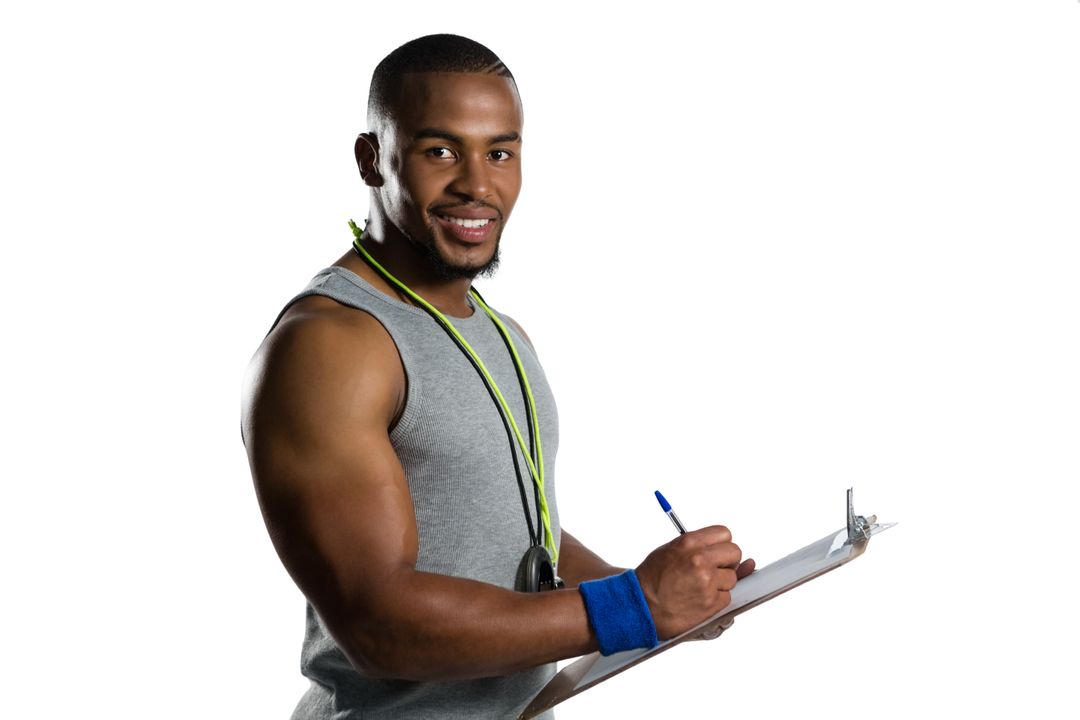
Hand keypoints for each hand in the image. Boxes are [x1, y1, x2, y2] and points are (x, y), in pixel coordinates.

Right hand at [634, 526, 755, 639]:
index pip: (724, 534)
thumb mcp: (670, 551)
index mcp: (688, 542)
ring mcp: (707, 581)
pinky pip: (726, 597)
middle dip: (727, 562)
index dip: (721, 544)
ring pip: (732, 577)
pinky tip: (699, 599)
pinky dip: (716, 599)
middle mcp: (700, 559)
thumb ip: (697, 546)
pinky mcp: (711, 602)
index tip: (716, 552)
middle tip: (714, 570)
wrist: (640, 605)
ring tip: (699, 587)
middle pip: (734, 553)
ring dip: (721, 583)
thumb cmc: (652, 579)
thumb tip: (725, 548)